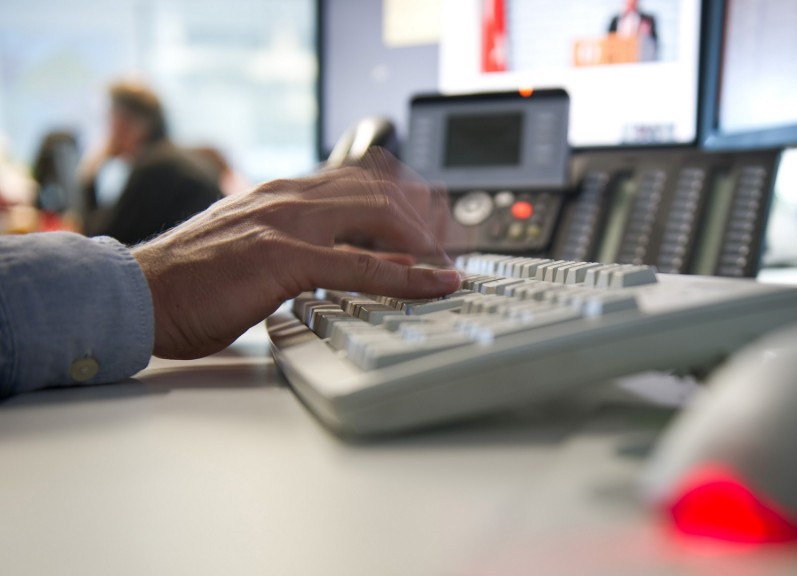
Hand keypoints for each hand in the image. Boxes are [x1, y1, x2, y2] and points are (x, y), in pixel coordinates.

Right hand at [131, 150, 460, 359]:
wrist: (137, 294)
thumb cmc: (190, 281)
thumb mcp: (254, 250)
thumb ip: (301, 246)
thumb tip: (354, 262)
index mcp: (282, 194)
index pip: (360, 180)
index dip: (406, 198)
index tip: (435, 219)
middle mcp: (290, 197)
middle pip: (380, 191)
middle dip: (426, 216)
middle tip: (455, 244)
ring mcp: (288, 223)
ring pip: (379, 217)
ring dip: (426, 240)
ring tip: (453, 261)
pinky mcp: (283, 257)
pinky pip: (362, 265)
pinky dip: (407, 275)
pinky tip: (434, 283)